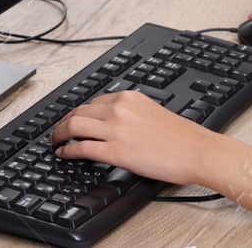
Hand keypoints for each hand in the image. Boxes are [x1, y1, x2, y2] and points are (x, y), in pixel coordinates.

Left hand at [51, 91, 224, 186]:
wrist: (196, 151)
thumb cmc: (181, 137)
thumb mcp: (153, 112)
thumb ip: (132, 113)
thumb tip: (115, 123)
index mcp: (130, 98)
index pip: (94, 102)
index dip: (78, 112)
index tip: (72, 118)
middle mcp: (120, 109)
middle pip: (80, 111)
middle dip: (64, 122)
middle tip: (57, 130)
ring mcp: (116, 130)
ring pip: (75, 126)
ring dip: (60, 134)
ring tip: (55, 141)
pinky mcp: (115, 151)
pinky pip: (82, 148)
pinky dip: (68, 150)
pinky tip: (63, 154)